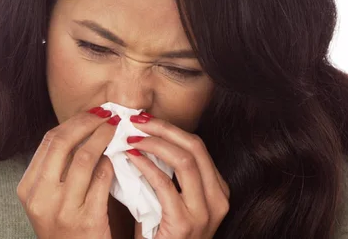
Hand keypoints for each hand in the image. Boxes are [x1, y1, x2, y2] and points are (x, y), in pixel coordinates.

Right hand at [17, 107, 119, 238]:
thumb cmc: (66, 228)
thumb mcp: (50, 200)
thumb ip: (58, 170)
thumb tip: (83, 130)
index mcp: (28, 189)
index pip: (48, 142)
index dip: (73, 122)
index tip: (92, 113)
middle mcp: (40, 198)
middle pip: (62, 143)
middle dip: (88, 122)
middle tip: (107, 114)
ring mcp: (62, 209)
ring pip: (84, 158)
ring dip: (104, 138)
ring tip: (116, 129)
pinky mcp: (86, 219)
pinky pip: (102, 179)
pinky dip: (112, 163)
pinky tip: (118, 156)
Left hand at [126, 114, 229, 238]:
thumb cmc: (161, 237)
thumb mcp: (171, 203)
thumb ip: (166, 176)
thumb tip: (141, 140)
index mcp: (217, 191)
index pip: (197, 148)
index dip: (170, 129)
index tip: (145, 121)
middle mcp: (218, 200)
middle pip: (194, 147)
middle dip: (163, 129)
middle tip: (135, 121)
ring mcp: (205, 213)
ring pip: (185, 160)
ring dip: (154, 144)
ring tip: (131, 138)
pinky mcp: (185, 224)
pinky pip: (165, 185)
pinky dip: (145, 167)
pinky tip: (129, 159)